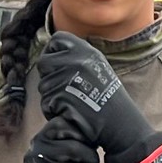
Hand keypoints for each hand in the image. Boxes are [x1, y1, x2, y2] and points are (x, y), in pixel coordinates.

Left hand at [35, 33, 161, 162]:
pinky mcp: (60, 97)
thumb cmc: (108, 98)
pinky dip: (54, 111)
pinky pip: (46, 103)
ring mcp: (66, 78)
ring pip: (43, 86)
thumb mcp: (98, 66)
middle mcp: (75, 61)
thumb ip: (77, 56)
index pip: (56, 40)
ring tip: (72, 103)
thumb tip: (53, 51)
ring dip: (52, 96)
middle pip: (44, 62)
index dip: (52, 52)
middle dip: (49, 76)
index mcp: (85, 51)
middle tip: (64, 88)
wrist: (118, 123)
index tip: (57, 64)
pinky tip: (70, 113)